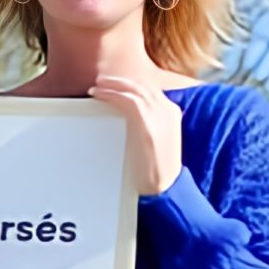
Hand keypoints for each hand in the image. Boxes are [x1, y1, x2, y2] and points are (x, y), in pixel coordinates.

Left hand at [88, 73, 184, 197]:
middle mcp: (166, 109)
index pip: (149, 90)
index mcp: (171, 112)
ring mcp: (158, 115)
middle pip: (141, 86)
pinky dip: (111, 94)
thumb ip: (149, 126)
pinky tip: (99, 95)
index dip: (131, 85)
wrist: (165, 187)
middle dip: (120, 82)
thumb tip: (129, 122)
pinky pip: (126, 100)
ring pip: (132, 89)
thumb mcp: (158, 141)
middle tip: (102, 82)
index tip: (116, 86)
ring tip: (96, 87)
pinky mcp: (146, 123)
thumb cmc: (157, 170)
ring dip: (112, 86)